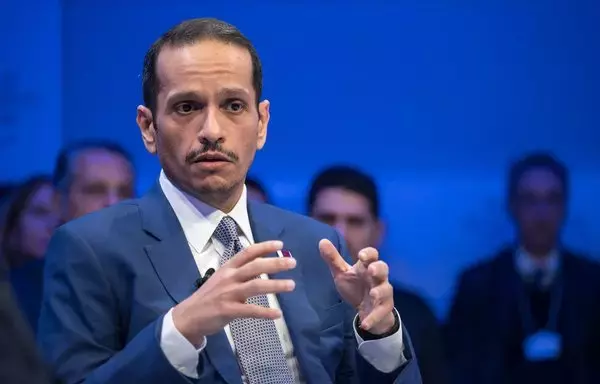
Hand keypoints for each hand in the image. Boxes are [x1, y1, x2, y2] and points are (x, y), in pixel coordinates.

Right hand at [172, 240, 295, 346]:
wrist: (188, 317)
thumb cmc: (209, 296)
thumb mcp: (222, 278)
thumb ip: (241, 273)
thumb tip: (263, 266)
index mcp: (228, 268)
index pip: (248, 253)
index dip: (264, 247)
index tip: (280, 245)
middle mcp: (229, 277)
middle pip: (255, 266)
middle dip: (275, 263)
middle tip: (292, 263)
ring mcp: (228, 293)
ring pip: (255, 286)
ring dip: (275, 285)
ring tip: (291, 285)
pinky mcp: (227, 310)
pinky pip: (250, 310)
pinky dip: (265, 312)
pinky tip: (278, 314)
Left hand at [319, 239, 394, 334]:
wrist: (366, 310)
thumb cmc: (355, 287)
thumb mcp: (342, 274)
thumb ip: (333, 259)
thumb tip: (322, 241)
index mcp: (367, 267)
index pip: (372, 255)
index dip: (368, 254)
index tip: (361, 255)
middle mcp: (377, 278)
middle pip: (383, 269)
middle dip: (378, 269)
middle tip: (371, 270)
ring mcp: (382, 293)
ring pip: (386, 290)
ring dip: (380, 292)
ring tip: (373, 295)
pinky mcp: (383, 309)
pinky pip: (381, 312)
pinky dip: (373, 317)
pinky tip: (365, 323)